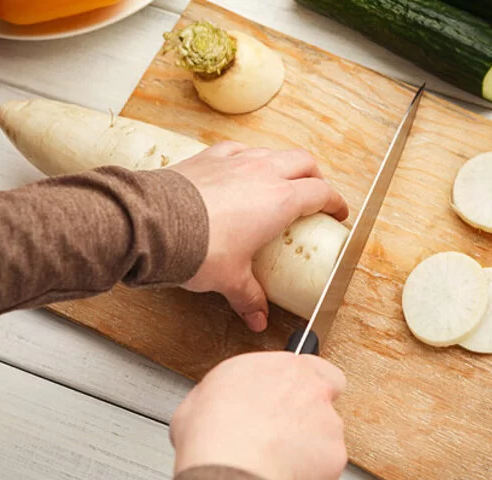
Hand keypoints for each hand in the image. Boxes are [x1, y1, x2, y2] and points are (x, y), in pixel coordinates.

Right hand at [169, 352, 347, 479]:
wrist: (232, 467)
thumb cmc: (215, 431)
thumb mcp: (209, 390)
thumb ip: (233, 387)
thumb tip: (224, 398)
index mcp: (284, 367)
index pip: (309, 364)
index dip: (300, 382)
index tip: (288, 394)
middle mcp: (312, 388)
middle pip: (327, 392)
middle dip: (313, 408)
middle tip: (289, 426)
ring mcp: (328, 421)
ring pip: (327, 431)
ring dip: (308, 443)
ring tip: (278, 457)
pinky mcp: (334, 454)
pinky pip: (327, 463)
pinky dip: (313, 472)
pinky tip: (286, 474)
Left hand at [172, 142, 348, 331]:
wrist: (154, 224)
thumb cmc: (197, 248)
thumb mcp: (230, 278)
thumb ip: (248, 297)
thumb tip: (257, 318)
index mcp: (280, 200)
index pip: (321, 193)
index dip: (334, 202)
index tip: (337, 212)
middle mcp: (263, 173)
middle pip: (304, 162)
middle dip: (315, 176)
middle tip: (315, 192)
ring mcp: (236, 160)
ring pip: (273, 152)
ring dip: (283, 164)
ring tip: (281, 180)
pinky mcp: (209, 156)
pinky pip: (239, 149)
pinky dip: (248, 157)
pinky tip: (241, 167)